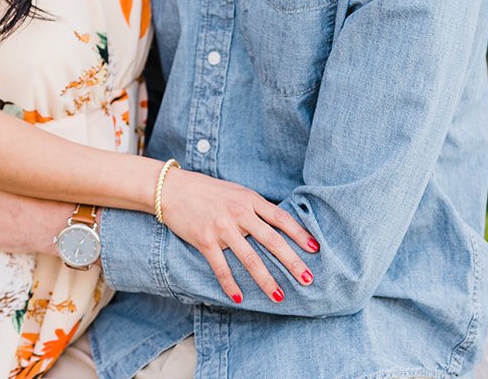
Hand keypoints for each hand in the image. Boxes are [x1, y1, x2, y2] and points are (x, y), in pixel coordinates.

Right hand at [158, 165, 318, 304]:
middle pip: (272, 240)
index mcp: (249, 200)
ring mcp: (222, 227)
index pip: (281, 218)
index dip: (300, 234)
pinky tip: (238, 297)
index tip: (315, 249)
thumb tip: (276, 225)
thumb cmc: (206, 191)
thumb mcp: (235, 192)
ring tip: (279, 296)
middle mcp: (238, 213)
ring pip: (250, 258)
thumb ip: (254, 207)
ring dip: (266, 280)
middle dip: (292, 261)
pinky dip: (229, 284)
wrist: (171, 189)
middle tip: (307, 278)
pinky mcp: (205, 240)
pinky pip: (220, 267)